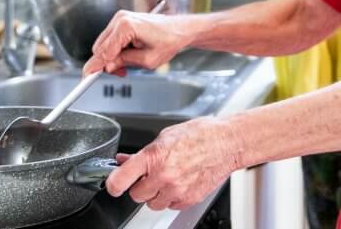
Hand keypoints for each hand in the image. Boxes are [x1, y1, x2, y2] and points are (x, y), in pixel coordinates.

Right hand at [83, 10, 192, 77]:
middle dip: (107, 63)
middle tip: (121, 73)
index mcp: (126, 27)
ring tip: (128, 65)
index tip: (86, 77)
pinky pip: (110, 40)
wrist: (179, 29)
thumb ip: (125, 63)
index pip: (104, 51)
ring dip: (112, 58)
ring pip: (104, 45)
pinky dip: (115, 51)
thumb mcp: (147, 60)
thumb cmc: (169, 41)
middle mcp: (120, 19)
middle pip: (100, 48)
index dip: (95, 66)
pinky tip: (128, 55)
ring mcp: (120, 19)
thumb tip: (108, 67)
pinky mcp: (121, 21)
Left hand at [106, 117, 243, 209]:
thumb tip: (125, 161)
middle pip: (136, 195)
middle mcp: (163, 176)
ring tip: (168, 177)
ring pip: (152, 204)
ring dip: (156, 193)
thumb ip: (143, 152)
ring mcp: (176, 190)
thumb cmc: (200, 134)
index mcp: (154, 156)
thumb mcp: (165, 136)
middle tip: (149, 174)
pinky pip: (170, 205)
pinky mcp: (188, 199)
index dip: (113, 184)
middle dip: (140, 186)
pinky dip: (172, 197)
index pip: (120, 180)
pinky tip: (180, 181)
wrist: (227, 143)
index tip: (113, 184)